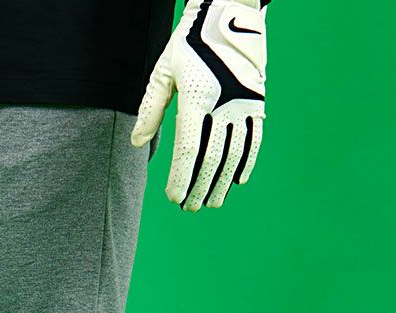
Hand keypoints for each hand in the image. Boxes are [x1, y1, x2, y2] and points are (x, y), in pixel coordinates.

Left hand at [131, 0, 269, 211]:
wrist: (230, 11)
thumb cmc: (189, 42)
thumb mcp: (163, 71)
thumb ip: (150, 109)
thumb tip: (137, 143)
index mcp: (197, 99)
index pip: (188, 151)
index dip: (181, 179)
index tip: (173, 198)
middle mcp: (223, 105)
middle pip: (211, 160)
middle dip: (199, 188)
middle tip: (190, 208)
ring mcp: (244, 104)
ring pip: (233, 155)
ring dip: (222, 183)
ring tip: (212, 202)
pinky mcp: (257, 101)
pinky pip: (254, 139)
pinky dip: (246, 162)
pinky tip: (236, 181)